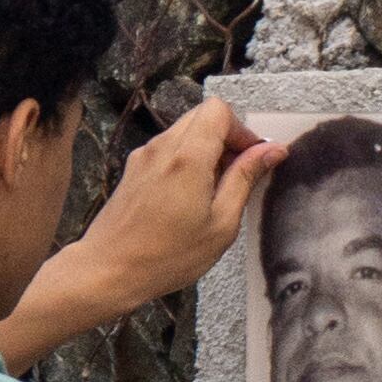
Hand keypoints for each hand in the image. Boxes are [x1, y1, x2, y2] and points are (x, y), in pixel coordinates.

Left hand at [73, 102, 286, 322]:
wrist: (109, 270)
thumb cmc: (168, 256)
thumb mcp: (221, 223)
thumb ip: (245, 179)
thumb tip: (272, 150)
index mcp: (187, 157)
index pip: (219, 111)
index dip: (242, 130)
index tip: (251, 160)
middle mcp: (162, 147)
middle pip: (202, 116)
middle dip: (226, 138)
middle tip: (235, 175)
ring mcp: (144, 156)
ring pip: (184, 131)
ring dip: (206, 150)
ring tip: (212, 191)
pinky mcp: (133, 169)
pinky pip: (168, 149)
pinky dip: (186, 160)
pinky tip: (188, 197)